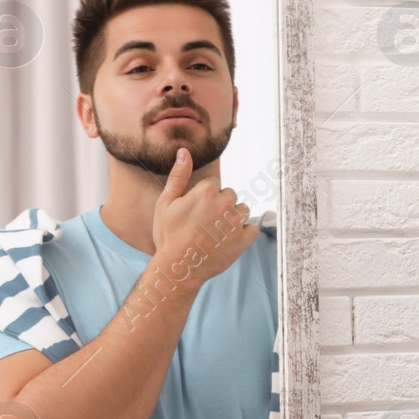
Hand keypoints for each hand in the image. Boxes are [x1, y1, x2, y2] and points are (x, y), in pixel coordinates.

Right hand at [151, 147, 259, 281]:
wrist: (179, 267)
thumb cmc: (169, 235)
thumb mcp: (166, 203)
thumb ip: (178, 175)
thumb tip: (184, 151)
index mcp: (207, 191)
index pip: (214, 185)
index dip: (203, 198)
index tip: (194, 213)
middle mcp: (226, 202)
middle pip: (229, 195)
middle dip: (220, 206)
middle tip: (203, 225)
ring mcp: (237, 221)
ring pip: (242, 210)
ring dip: (232, 218)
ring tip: (215, 233)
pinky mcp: (245, 239)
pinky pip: (252, 228)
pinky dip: (243, 234)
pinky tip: (228, 241)